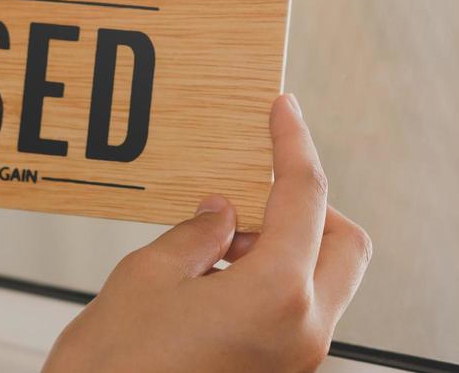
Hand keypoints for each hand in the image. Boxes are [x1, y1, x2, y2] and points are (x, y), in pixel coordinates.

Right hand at [45, 94, 370, 372]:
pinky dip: (273, 277)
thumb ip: (196, 234)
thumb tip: (222, 213)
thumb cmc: (113, 364)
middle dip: (310, 205)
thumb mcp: (148, 274)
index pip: (305, 200)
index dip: (293, 146)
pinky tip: (216, 272)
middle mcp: (304, 332)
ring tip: (218, 236)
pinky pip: (297, 309)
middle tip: (255, 185)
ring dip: (286, 244)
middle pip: (345, 244)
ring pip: (324, 280)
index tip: (283, 111)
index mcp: (278, 297)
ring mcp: (295, 360)